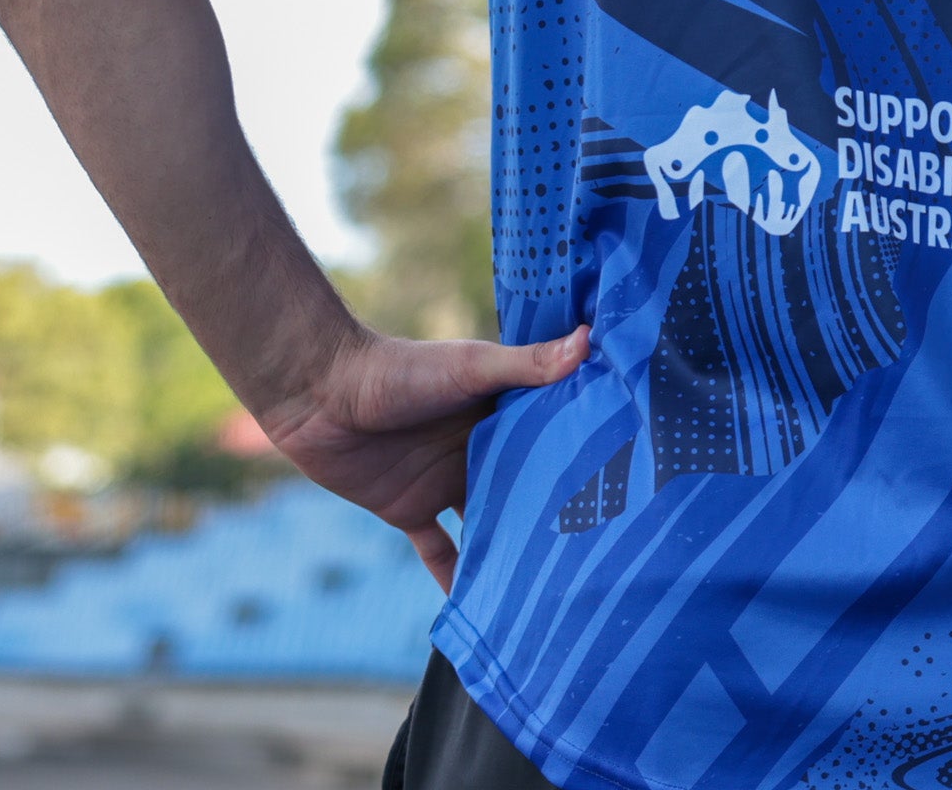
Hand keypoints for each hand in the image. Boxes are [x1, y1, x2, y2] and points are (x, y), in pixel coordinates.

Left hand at [260, 324, 589, 587]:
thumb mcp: (469, 366)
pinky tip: (482, 611)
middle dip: (556, 513)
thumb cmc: (398, 368)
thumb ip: (525, 365)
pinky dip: (456, 579)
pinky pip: (440, 552)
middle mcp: (480, 448)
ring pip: (490, 523)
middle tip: (604, 551)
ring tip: (555, 587)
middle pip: (525, 487)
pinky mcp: (410, 510)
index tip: (630, 482)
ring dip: (513, 550)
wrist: (320, 393)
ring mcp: (446, 481)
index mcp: (501, 411)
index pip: (552, 436)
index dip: (586, 456)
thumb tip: (590, 340)